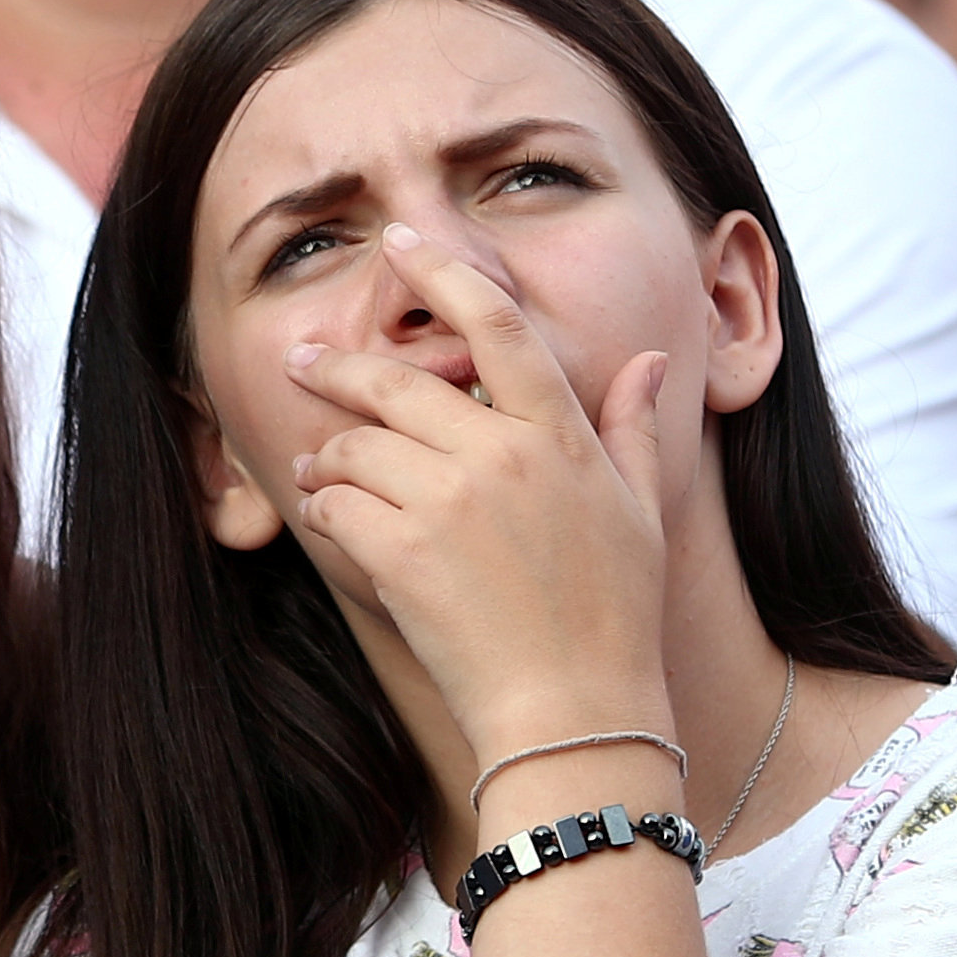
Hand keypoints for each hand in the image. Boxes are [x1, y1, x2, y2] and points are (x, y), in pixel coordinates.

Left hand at [286, 225, 672, 756]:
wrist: (574, 712)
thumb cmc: (614, 617)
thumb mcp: (642, 514)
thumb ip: (633, 428)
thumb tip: (652, 361)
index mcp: (559, 437)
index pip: (495, 326)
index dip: (442, 274)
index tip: (398, 244)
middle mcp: (500, 456)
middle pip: (396, 383)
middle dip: (337, 368)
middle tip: (303, 359)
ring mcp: (447, 503)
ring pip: (355, 446)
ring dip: (328, 455)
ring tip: (318, 465)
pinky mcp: (400, 553)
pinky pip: (337, 507)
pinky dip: (327, 511)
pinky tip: (334, 520)